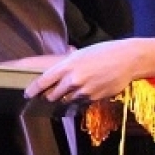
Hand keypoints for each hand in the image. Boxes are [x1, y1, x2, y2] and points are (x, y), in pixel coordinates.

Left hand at [24, 41, 140, 104]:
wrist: (127, 59)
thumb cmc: (103, 52)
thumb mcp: (81, 54)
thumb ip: (67, 65)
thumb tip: (56, 72)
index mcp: (67, 65)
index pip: (43, 81)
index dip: (33, 90)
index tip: (27, 94)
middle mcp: (73, 80)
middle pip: (52, 95)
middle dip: (49, 96)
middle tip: (47, 95)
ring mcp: (84, 90)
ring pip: (66, 100)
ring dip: (65, 98)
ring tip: (69, 92)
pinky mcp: (95, 98)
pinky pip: (81, 102)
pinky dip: (79, 100)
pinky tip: (85, 92)